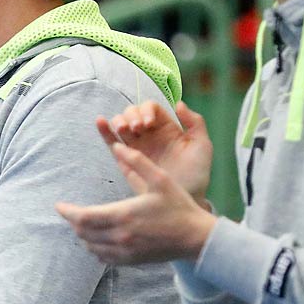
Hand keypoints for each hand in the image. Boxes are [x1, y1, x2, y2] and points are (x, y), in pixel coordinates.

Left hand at [57, 142, 217, 265]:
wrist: (195, 238)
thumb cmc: (179, 206)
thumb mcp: (160, 179)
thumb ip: (137, 161)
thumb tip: (116, 146)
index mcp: (123, 215)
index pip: (83, 217)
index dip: (67, 212)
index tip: (59, 206)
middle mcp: (120, 236)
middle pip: (82, 233)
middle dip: (73, 222)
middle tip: (69, 212)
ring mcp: (124, 251)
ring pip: (90, 246)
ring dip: (83, 235)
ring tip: (83, 223)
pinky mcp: (130, 260)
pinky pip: (103, 257)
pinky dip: (95, 248)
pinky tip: (98, 239)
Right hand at [95, 101, 213, 201]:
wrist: (184, 200)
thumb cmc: (196, 175)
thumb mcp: (202, 146)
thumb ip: (195, 123)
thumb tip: (178, 104)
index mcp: (167, 128)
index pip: (151, 108)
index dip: (147, 111)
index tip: (149, 124)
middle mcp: (149, 135)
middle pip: (133, 113)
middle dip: (132, 116)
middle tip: (137, 129)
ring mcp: (136, 147)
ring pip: (121, 125)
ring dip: (119, 122)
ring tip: (125, 130)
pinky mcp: (125, 160)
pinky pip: (111, 143)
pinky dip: (104, 130)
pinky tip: (100, 121)